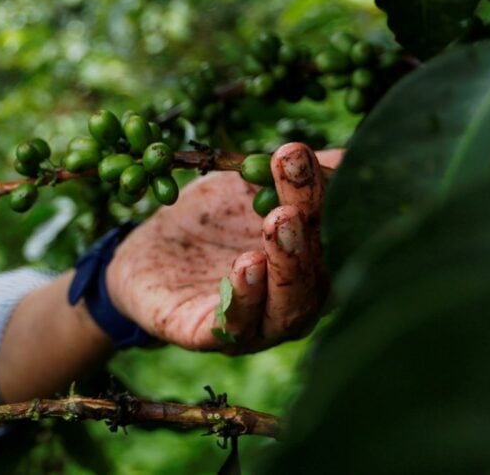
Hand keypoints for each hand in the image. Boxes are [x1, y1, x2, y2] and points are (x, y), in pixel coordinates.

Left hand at [106, 143, 338, 351]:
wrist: (140, 258)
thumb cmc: (204, 224)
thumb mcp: (242, 189)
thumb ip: (286, 176)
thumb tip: (348, 153)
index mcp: (313, 265)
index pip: (335, 232)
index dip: (323, 193)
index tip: (298, 152)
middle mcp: (296, 302)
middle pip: (319, 269)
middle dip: (310, 224)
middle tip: (295, 191)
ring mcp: (257, 327)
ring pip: (288, 305)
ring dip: (288, 262)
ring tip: (279, 221)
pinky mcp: (208, 338)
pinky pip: (234, 326)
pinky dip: (244, 297)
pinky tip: (246, 264)